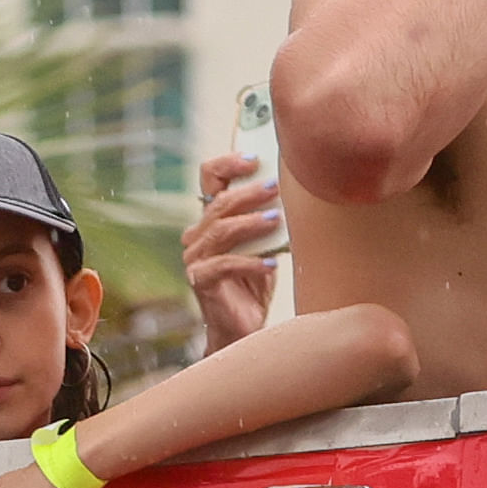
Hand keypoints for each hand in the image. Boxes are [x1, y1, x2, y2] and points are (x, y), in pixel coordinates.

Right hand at [179, 149, 281, 348]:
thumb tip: (291, 192)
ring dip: (250, 223)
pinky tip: (271, 263)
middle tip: (275, 188)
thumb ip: (268, 219)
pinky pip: (222, 264)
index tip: (254, 160)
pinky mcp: (200, 281)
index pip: (209, 179)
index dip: (228, 165)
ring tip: (276, 220)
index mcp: (211, 220)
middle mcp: (197, 236)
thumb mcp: (264, 243)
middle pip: (218, 204)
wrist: (242, 327)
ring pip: (220, 231)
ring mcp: (195, 259)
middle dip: (248, 193)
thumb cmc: (254, 282)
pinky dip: (249, 262)